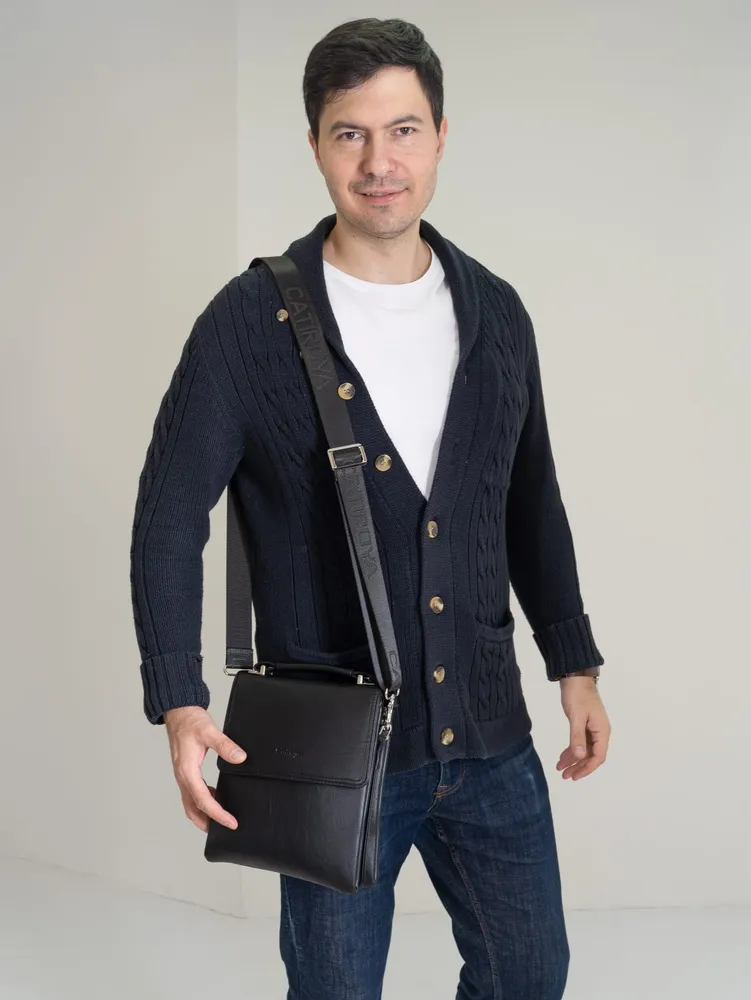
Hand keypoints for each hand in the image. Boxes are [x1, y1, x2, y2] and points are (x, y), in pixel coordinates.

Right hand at [163, 705, 246, 831]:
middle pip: (193, 809)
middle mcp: (182, 776)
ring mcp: (182, 775)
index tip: (231, 823)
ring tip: (220, 821)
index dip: (218, 814)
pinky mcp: (185, 771)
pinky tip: (216, 798)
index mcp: (187, 771)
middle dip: (208, 823)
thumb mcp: (209, 731)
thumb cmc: (190, 721)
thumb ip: (225, 745)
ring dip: (203, 815)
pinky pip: (192, 793)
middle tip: (225, 830)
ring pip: (190, 803)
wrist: (178, 712)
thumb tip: (240, 758)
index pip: (203, 801)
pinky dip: (203, 802)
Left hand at [556, 677, 610, 780]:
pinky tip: (562, 757)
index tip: (574, 776)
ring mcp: (592, 728)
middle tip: (564, 775)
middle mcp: (600, 732)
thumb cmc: (577, 695)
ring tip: (560, 768)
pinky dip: (572, 750)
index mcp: (602, 731)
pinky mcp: (584, 724)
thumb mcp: (576, 717)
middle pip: (591, 756)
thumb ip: (577, 737)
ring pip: (584, 750)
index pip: (598, 757)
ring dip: (573, 759)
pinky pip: (580, 742)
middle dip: (578, 766)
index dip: (586, 768)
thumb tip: (580, 757)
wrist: (575, 676)